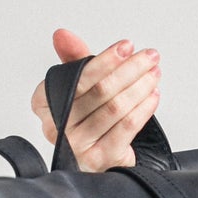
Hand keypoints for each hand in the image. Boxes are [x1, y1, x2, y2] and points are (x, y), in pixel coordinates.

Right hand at [30, 28, 161, 171]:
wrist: (95, 163)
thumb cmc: (86, 123)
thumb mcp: (79, 89)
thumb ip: (74, 61)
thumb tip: (62, 35)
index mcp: (44, 103)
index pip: (78, 76)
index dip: (105, 60)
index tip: (126, 46)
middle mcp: (56, 125)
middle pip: (100, 90)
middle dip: (129, 69)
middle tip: (149, 57)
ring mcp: (76, 145)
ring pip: (115, 107)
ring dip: (140, 87)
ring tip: (153, 74)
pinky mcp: (99, 159)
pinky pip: (126, 128)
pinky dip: (142, 109)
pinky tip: (152, 96)